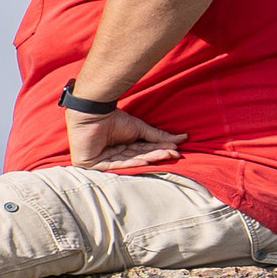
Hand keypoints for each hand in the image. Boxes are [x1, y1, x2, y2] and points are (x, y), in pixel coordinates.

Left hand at [69, 108, 184, 169]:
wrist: (93, 112)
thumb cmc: (113, 118)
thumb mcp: (140, 129)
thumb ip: (159, 136)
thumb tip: (184, 137)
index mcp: (122, 147)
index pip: (144, 151)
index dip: (160, 150)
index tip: (176, 150)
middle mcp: (113, 155)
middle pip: (139, 157)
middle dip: (157, 155)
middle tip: (174, 154)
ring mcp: (102, 160)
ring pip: (130, 162)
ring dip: (148, 158)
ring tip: (164, 154)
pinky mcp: (92, 164)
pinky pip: (114, 166)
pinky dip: (130, 163)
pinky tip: (144, 160)